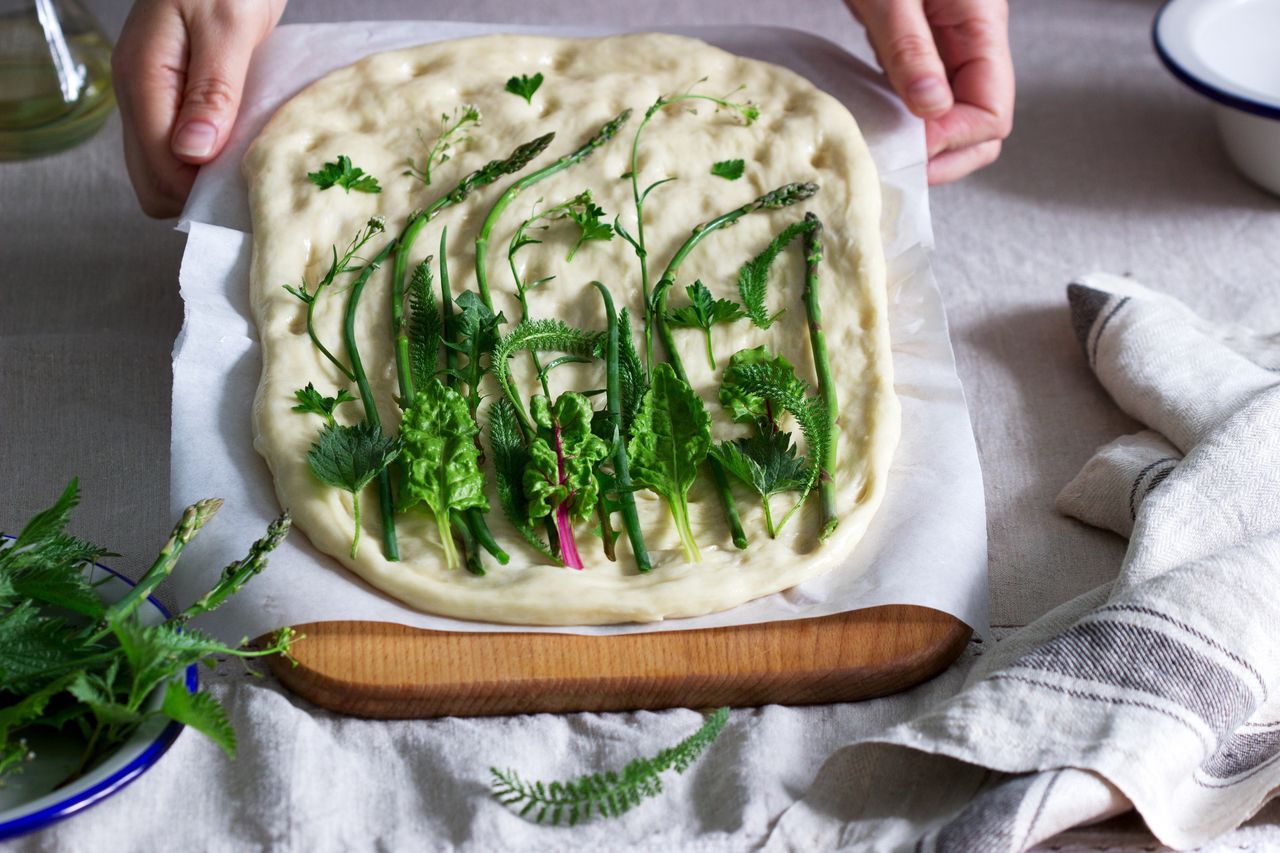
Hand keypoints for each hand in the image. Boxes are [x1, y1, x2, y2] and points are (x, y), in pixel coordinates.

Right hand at [113, 0, 285, 216]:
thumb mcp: (230, 28)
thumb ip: (212, 91)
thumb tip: (193, 153)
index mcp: (145, 78)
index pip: (158, 168)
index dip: (199, 192)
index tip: (244, 193)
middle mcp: (140, 92)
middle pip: (152, 179)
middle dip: (196, 195)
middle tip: (247, 189)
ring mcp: (154, 93)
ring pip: (163, 167)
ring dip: (202, 180)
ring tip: (247, 174)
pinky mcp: (175, 91)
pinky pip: (182, 144)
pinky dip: (208, 159)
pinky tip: (240, 153)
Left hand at [845, 0, 1013, 183]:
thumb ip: (909, 48)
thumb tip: (930, 109)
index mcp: (980, 27)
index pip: (991, 113)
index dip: (953, 141)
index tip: (909, 149)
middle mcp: (973, 41)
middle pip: (983, 124)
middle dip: (947, 155)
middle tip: (899, 167)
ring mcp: (949, 45)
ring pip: (957, 115)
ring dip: (927, 144)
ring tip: (887, 155)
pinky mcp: (922, 44)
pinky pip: (927, 96)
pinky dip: (908, 120)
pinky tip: (879, 126)